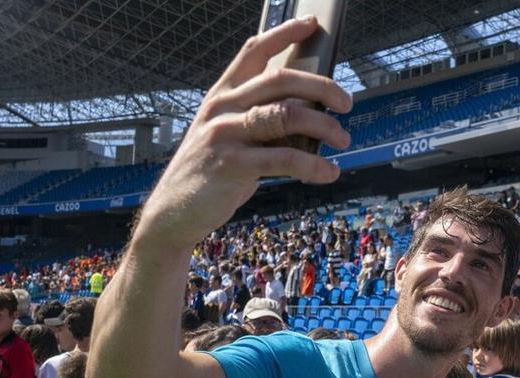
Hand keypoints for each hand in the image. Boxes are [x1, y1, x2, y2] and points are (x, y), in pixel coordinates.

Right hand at [134, 16, 351, 250]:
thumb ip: (258, 119)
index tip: (310, 24)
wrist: (174, 211)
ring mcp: (225, 134)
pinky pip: (285, 159)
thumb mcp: (227, 135)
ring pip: (287, 115)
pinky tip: (329, 172)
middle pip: (280, 79)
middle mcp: (222, 108)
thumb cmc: (210, 172)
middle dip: (321, 86)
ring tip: (343, 139)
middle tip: (346, 103)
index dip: (283, 33)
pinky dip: (314, 166)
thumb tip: (309, 114)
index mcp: (221, 95)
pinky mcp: (233, 165)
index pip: (253, 52)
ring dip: (324, 126)